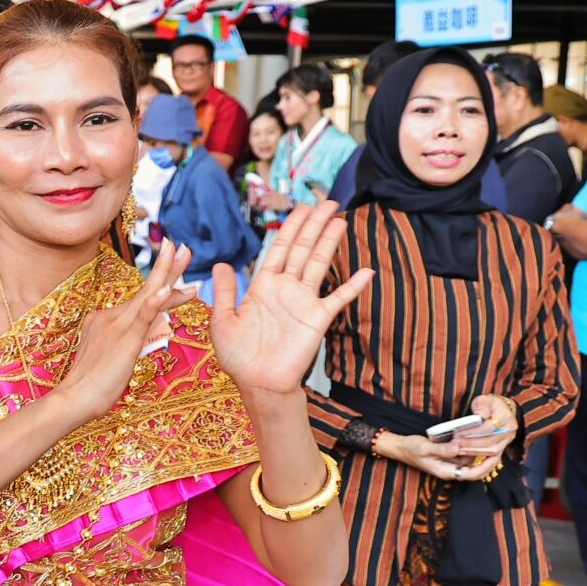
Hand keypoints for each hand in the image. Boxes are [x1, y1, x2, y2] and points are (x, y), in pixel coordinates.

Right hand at [53, 239, 196, 422]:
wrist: (73, 398)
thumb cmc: (90, 386)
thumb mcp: (110, 357)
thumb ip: (123, 343)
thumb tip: (139, 339)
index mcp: (107, 320)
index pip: (141, 299)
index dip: (160, 281)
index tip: (172, 262)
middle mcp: (111, 317)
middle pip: (145, 288)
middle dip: (165, 266)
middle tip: (180, 246)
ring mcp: (117, 326)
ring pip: (147, 295)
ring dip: (166, 273)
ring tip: (181, 253)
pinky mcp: (124, 340)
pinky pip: (142, 317)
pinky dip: (155, 301)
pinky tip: (167, 289)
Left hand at [210, 201, 373, 395]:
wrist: (257, 383)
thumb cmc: (238, 357)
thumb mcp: (222, 320)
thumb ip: (225, 292)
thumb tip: (220, 263)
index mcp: (262, 286)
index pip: (279, 249)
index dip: (290, 227)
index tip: (302, 208)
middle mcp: (285, 289)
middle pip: (302, 249)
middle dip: (313, 225)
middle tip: (327, 202)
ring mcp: (303, 302)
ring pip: (319, 263)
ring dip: (329, 242)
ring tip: (340, 220)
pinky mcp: (317, 319)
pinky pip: (338, 298)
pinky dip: (353, 285)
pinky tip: (367, 271)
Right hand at [377, 429, 501, 483]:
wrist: (400, 448)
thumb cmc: (410, 449)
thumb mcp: (424, 448)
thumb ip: (442, 449)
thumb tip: (459, 447)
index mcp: (446, 471)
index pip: (472, 474)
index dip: (486, 467)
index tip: (496, 456)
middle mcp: (450, 469)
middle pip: (476, 470)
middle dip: (489, 462)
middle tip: (499, 448)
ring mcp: (450, 463)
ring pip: (472, 462)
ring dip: (482, 454)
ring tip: (492, 442)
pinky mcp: (449, 456)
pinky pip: (465, 455)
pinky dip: (473, 449)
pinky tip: (478, 439)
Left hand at [450, 394, 520, 462]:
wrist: (500, 411)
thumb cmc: (489, 405)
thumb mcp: (483, 400)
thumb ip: (482, 406)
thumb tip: (480, 415)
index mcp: (505, 417)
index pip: (488, 427)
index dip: (472, 432)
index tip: (458, 433)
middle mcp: (509, 431)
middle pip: (490, 442)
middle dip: (471, 444)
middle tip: (455, 444)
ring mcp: (507, 441)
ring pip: (492, 451)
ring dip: (473, 452)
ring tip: (457, 449)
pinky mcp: (503, 448)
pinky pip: (492, 457)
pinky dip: (479, 457)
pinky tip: (466, 455)